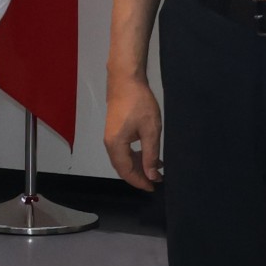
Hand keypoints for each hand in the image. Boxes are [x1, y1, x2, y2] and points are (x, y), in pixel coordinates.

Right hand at [104, 75, 162, 190]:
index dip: (140, 182)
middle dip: (139, 175)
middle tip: (156, 179)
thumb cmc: (139, 103)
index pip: (126, 171)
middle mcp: (109, 143)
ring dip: (137, 165)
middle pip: (122, 167)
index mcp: (116, 145)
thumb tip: (151, 176)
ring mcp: (110, 135)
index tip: (154, 186)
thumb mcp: (150, 130)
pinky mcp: (114, 129)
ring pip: (122, 158)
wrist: (126, 78)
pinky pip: (122, 149)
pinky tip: (148, 152)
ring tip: (155, 167)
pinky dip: (134, 155)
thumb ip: (150, 155)